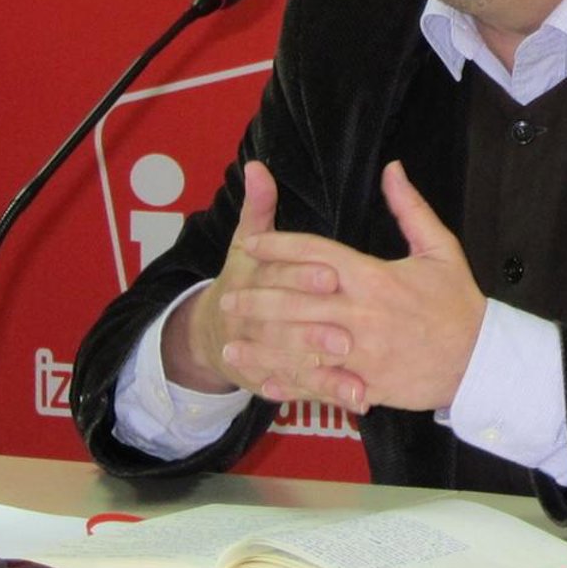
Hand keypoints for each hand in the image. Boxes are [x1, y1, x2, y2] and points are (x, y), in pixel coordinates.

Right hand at [161, 160, 343, 395]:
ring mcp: (261, 355)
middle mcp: (255, 319)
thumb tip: (257, 167)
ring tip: (358, 382)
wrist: (208, 334)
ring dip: (323, 374)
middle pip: (284, 326)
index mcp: (254, 278)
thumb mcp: (245, 241)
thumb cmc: (241, 278)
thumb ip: (258, 207)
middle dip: (314, 331)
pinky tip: (356, 400)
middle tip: (349, 337)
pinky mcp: (269, 380)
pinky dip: (324, 396)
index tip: (332, 275)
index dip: (303, 273)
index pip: (278, 274)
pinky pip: (298, 391)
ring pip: (292, 365)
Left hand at [218, 160, 486, 415]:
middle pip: (296, 302)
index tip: (252, 244)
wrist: (478, 359)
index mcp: (374, 277)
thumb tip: (392, 169)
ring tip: (230, 342)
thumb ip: (410, 208)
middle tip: (227, 296)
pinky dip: (288, 384)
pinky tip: (262, 381)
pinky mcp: (364, 384)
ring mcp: (360, 353)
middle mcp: (361, 313)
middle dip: (258, 298)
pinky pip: (317, 385)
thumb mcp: (440, 248)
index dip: (280, 246)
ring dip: (262, 345)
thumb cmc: (457, 301)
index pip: (316, 254)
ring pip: (298, 347)